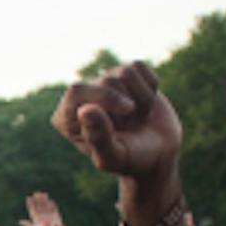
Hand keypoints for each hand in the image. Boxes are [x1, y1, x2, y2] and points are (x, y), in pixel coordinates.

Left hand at [52, 60, 181, 191]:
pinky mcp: (124, 74)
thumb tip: (84, 109)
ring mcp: (102, 83)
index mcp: (66, 119)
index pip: (76, 91)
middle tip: (129, 127)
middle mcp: (81, 97)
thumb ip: (98, 138)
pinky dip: (150, 87)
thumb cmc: (132, 159)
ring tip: (136, 118)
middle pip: (106, 81)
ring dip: (141, 99)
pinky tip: (144, 104)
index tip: (124, 120)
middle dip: (126, 107)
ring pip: (126, 72)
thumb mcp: (114, 157)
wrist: (159, 154)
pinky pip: (138, 66)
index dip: (105, 100)